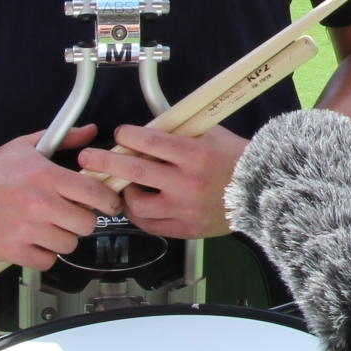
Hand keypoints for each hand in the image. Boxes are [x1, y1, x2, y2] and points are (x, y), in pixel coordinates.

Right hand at [0, 125, 120, 270]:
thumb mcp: (25, 148)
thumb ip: (63, 139)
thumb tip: (90, 131)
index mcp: (46, 176)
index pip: (96, 193)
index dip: (107, 201)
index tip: (105, 205)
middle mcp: (40, 203)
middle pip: (87, 224)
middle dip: (81, 221)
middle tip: (68, 217)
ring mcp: (26, 229)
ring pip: (68, 244)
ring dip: (61, 239)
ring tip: (46, 229)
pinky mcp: (12, 250)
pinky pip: (47, 261)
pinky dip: (43, 255)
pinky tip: (32, 242)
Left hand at [81, 122, 250, 240]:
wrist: (263, 191)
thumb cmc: (237, 159)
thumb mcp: (210, 133)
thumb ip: (179, 129)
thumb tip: (150, 121)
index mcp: (193, 154)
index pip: (149, 141)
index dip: (128, 135)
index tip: (120, 134)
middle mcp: (187, 183)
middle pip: (134, 171)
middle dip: (104, 163)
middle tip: (87, 160)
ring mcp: (185, 209)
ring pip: (138, 204)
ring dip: (123, 193)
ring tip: (120, 186)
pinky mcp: (186, 229)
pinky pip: (151, 225)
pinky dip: (139, 215)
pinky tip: (136, 205)